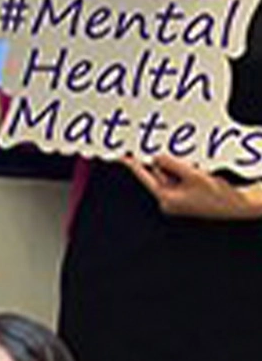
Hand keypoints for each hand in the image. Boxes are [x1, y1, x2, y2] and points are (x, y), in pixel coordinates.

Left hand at [125, 154, 261, 220]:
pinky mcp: (184, 196)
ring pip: (169, 174)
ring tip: (196, 173)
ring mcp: (176, 199)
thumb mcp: (192, 175)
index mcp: (166, 199)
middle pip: (158, 173)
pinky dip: (184, 172)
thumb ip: (171, 164)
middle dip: (167, 165)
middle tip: (183, 164)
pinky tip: (197, 174)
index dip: (133, 164)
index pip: (145, 177)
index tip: (122, 156)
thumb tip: (156, 157)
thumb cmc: (218, 195)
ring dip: (178, 168)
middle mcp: (168, 201)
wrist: (238, 204)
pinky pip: (178, 178)